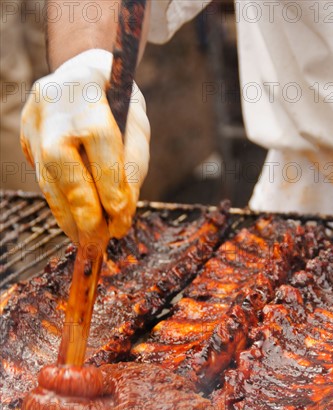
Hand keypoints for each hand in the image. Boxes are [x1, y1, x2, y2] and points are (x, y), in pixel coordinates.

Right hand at [20, 49, 149, 242]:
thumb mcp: (137, 124)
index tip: (121, 223)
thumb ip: (133, 164)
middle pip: (64, 169)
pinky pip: (43, 179)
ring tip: (86, 241)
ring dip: (68, 217)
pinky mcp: (26, 138)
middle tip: (99, 243)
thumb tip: (122, 212)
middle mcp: (53, 110)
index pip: (100, 149)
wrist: (79, 73)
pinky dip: (60, 205)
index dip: (111, 191)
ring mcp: (34, 124)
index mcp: (87, 96)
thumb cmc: (116, 101)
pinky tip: (74, 223)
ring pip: (48, 180)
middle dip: (84, 213)